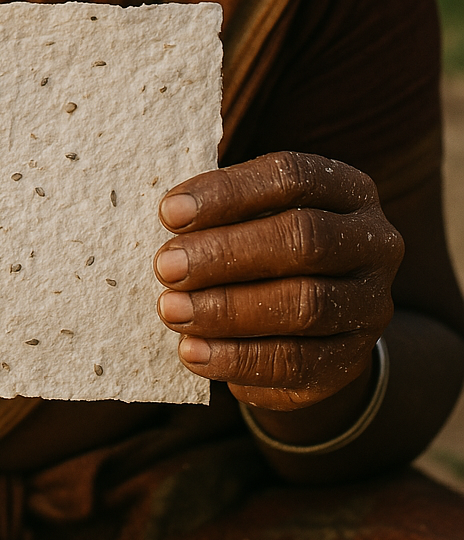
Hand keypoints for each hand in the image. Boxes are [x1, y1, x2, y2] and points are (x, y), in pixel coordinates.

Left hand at [154, 151, 402, 411]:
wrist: (313, 328)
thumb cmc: (266, 249)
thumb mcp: (253, 216)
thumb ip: (222, 209)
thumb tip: (174, 213)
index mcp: (348, 191)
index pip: (293, 177)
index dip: (229, 193)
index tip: (169, 212)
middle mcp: (373, 244)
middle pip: (304, 239)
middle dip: (226, 253)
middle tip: (166, 266)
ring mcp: (370, 304)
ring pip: (304, 305)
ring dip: (227, 309)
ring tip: (171, 309)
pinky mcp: (352, 359)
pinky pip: (296, 362)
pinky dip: (237, 358)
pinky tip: (193, 351)